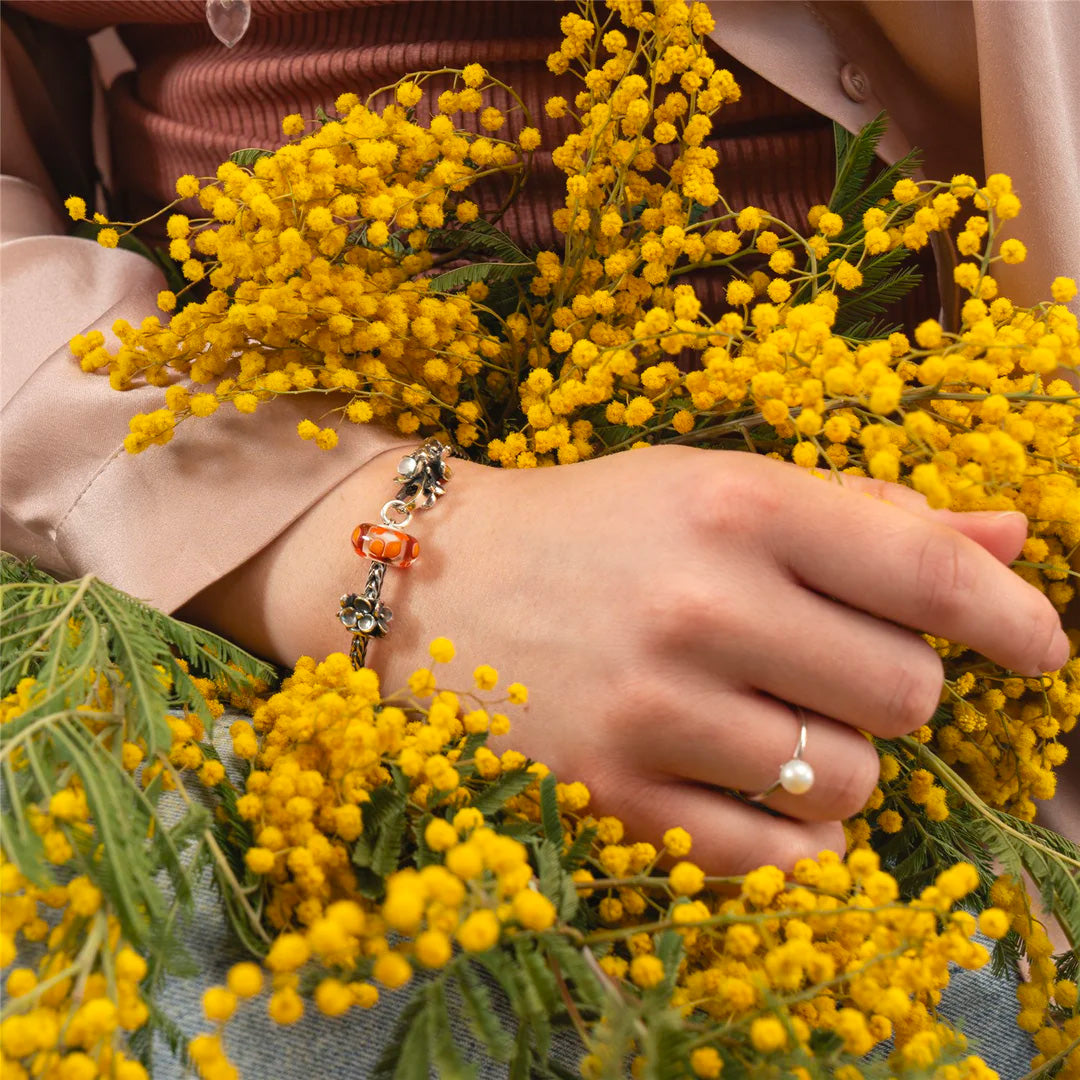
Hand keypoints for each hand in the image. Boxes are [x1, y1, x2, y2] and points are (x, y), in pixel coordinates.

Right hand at [183, 444, 1068, 872]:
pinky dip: (797, 829)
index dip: (1013, 618)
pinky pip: (776, 850)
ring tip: (770, 715)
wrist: (434, 584)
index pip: (927, 576)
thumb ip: (866, 515)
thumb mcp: (715, 487)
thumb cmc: (592, 526)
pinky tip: (770, 790)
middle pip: (905, 693)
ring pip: (851, 779)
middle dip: (890, 682)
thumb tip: (1010, 543)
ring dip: (838, 754)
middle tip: (821, 658)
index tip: (1041, 646)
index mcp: (735, 505)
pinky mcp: (612, 795)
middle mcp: (698, 604)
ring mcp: (651, 710)